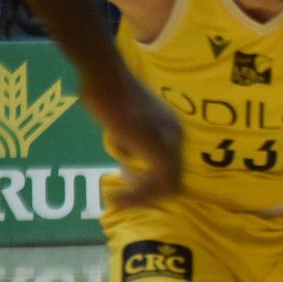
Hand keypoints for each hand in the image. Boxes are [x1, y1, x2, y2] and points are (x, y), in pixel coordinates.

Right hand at [82, 74, 182, 208]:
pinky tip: (118, 198)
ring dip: (142, 198)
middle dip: (147, 193)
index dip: (149, 181)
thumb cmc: (108, 94)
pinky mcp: (160, 150)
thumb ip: (130, 142)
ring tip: (118, 202)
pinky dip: (139, 196)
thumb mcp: (122, 124)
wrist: (106, 79)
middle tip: (123, 200)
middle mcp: (176, 136)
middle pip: (171, 178)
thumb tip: (128, 160)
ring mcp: (170, 143)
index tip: (125, 184)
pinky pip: (158, 184)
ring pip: (166, 185)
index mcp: (170, 128)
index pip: (168, 164)